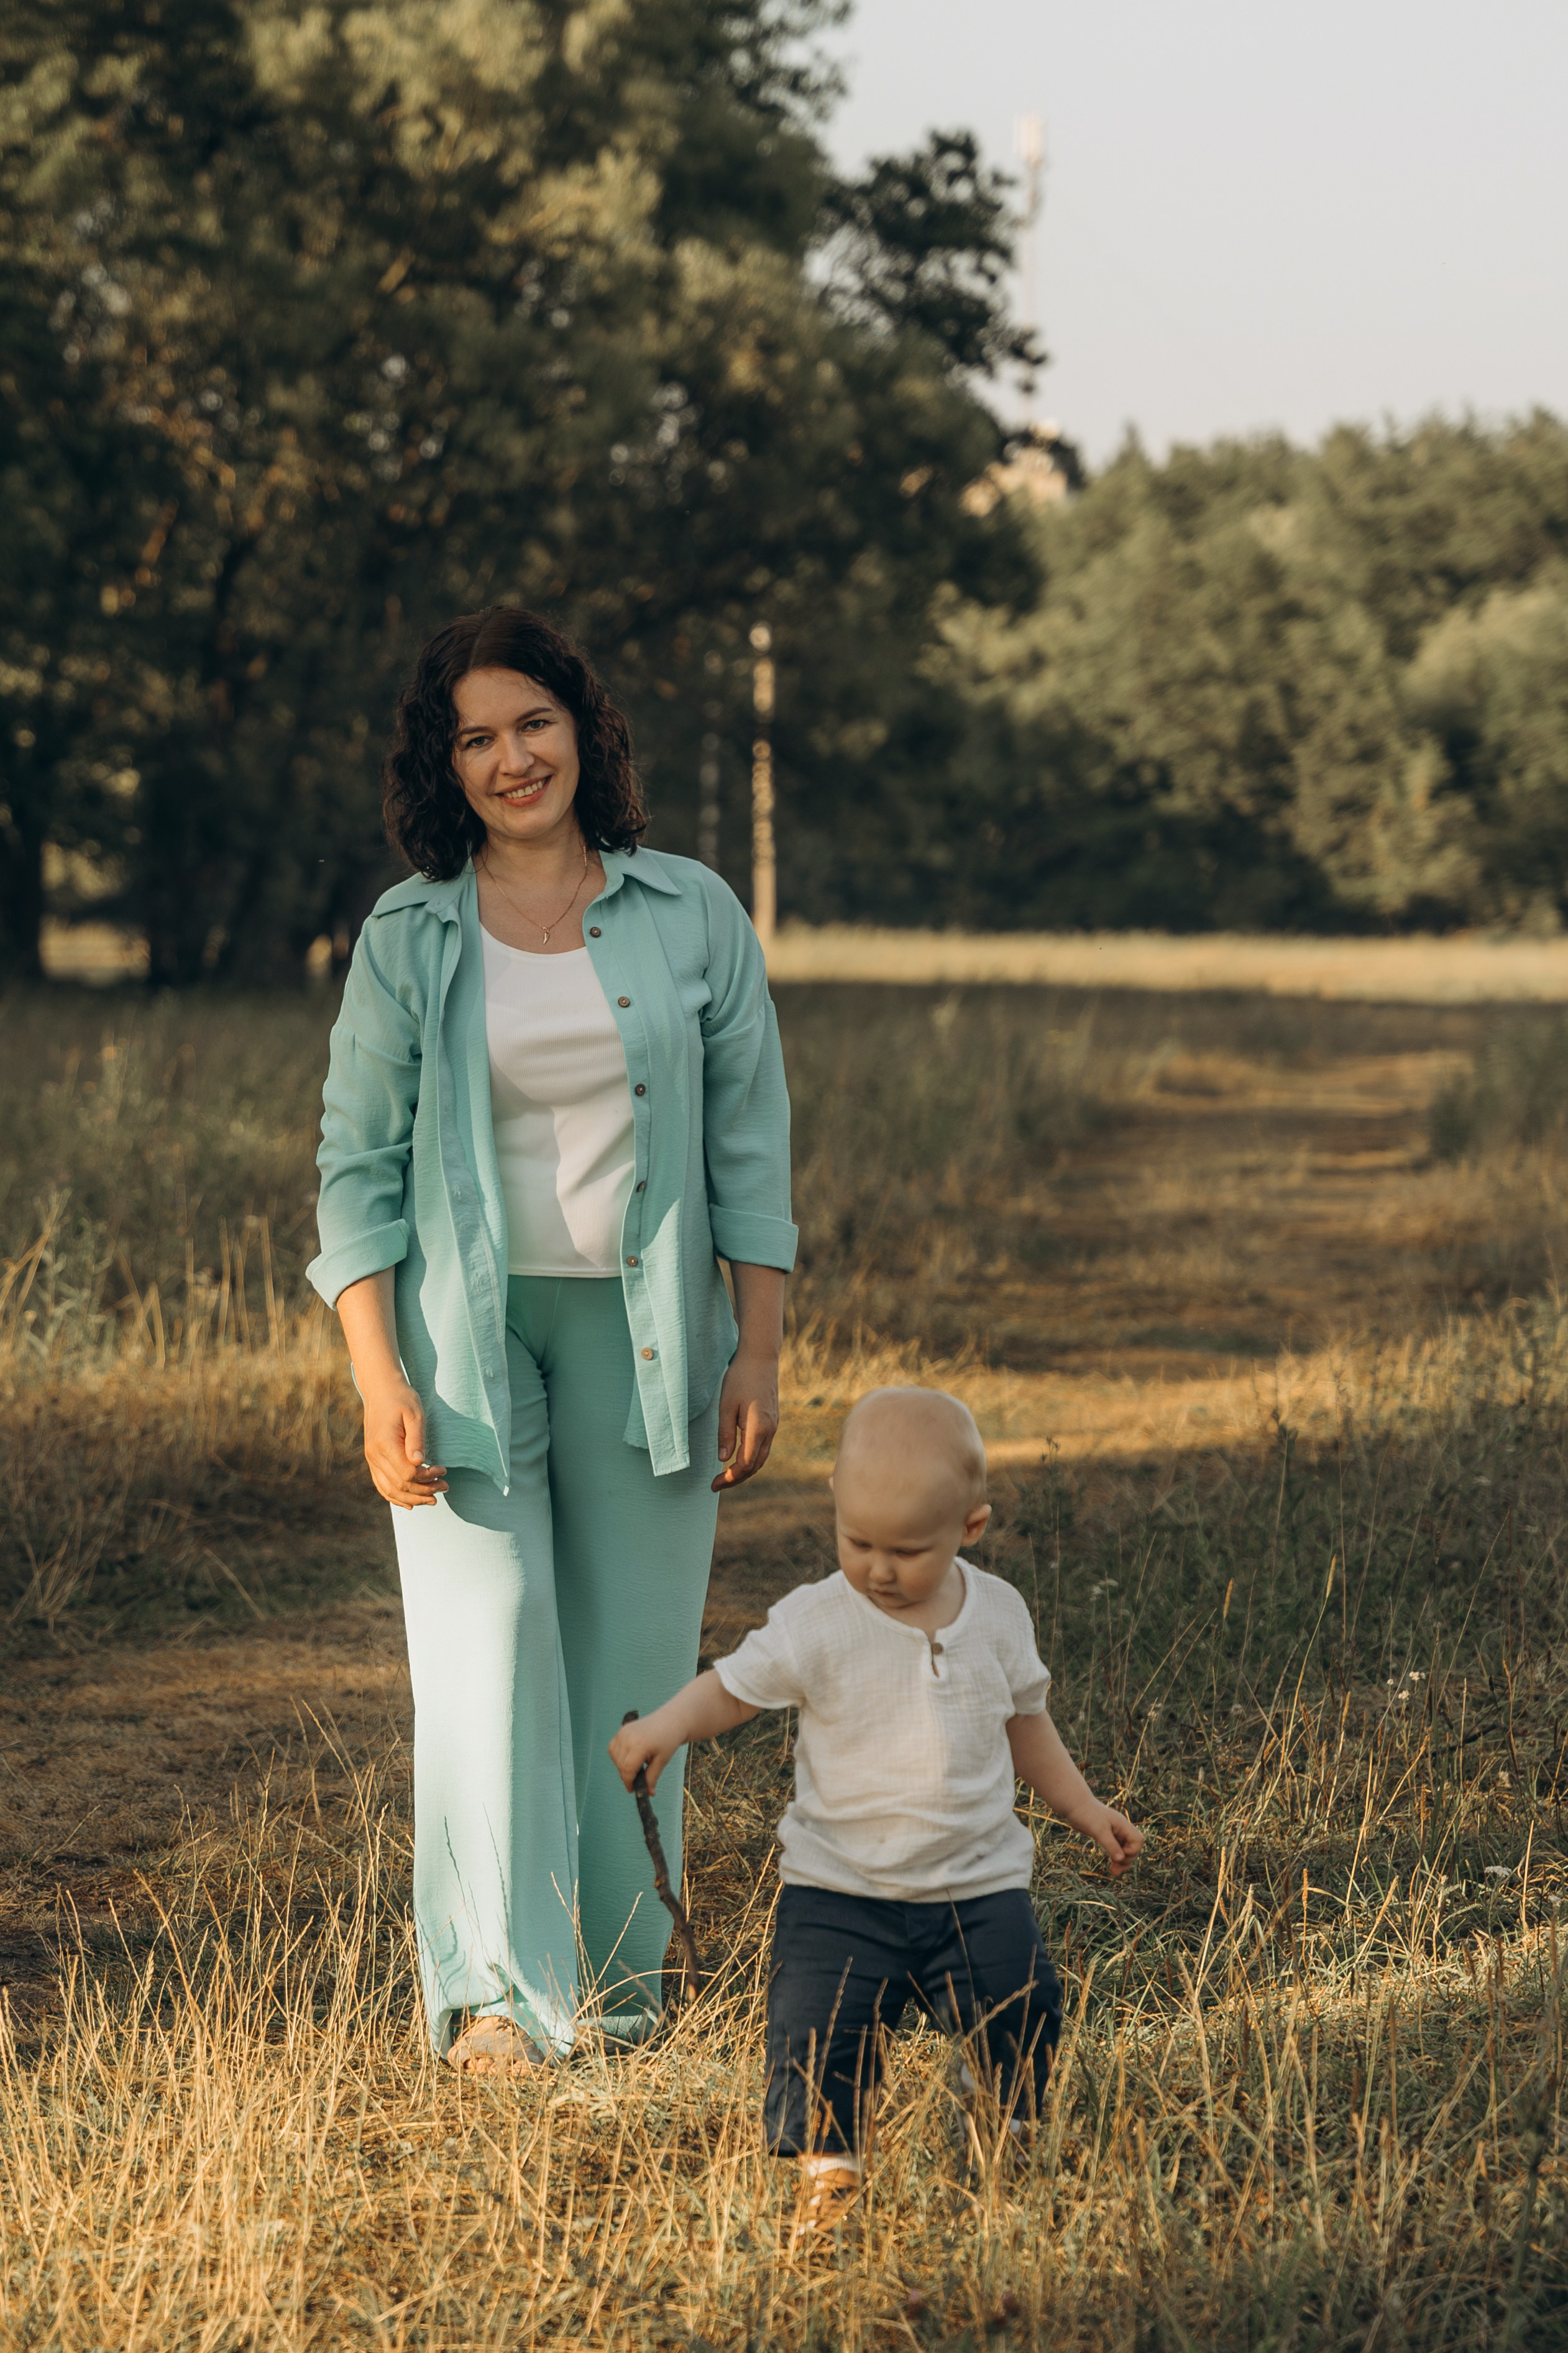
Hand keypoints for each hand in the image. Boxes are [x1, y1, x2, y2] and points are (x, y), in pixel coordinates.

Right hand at [362, 1378, 447, 1509]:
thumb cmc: (401, 1398)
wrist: (380, 1390)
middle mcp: (374, 1455)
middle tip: (445, 1487)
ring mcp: (371, 1459)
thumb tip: (419, 1463)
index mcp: (385, 1444)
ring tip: (433, 1499)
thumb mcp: (415, 1413)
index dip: (427, 1477)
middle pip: (400, 1485)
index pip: (407, 1474)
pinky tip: (411, 1502)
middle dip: (424, 1491)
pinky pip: (381, 1485)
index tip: (443, 1470)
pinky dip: (395, 1497)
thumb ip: (417, 1438)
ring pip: (390, 1490)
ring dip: (412, 1497)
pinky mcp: (372, 1459)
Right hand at [609, 1704, 684, 1794]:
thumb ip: (652, 1777)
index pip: (627, 1769)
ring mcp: (624, 1731)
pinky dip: (618, 1756)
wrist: (670, 1720)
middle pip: (620, 1764)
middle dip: (627, 1776)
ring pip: (615, 1757)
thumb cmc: (669, 1740)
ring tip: (636, 1766)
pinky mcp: (622, 1729)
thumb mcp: (662, 1760)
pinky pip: (614, 1747)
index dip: (628, 1782)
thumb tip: (648, 1793)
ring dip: (621, 1766)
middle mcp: (628, 1737)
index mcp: (639, 1745)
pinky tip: (629, 1758)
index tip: (632, 1790)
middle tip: (637, 1781)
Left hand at [713, 1346, 778, 1491]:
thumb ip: (725, 1434)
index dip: (730, 1477)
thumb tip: (723, 1459)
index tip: (714, 1483)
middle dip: (737, 1478)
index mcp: (758, 1428)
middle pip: (755, 1466)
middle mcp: (770, 1431)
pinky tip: (738, 1458)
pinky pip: (763, 1447)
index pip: (746, 1464)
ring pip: (761, 1458)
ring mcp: (773, 1426)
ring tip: (726, 1476)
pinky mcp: (772, 1421)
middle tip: (716, 1484)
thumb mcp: (726, 1405)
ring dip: (744, 1470)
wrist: (761, 1358)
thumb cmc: (740, 1378)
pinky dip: (751, 1459)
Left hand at [1086, 1804, 1143, 1877]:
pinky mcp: (1107, 1837)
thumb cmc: (1087, 1815)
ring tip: (1113, 1872)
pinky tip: (1111, 1866)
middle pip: (1132, 1848)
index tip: (1119, 1855)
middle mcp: (1121, 1829)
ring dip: (1121, 1862)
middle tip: (1115, 1871)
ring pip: (1124, 1850)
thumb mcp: (1099, 1831)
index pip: (1137, 1840)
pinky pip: (1116, 1850)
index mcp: (1123, 1825)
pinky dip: (1115, 1858)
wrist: (1075, 1806)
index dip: (1132, 1851)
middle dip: (1126, 1860)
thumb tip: (1121, 1859)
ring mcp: (1115, 1833)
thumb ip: (1111, 1845)